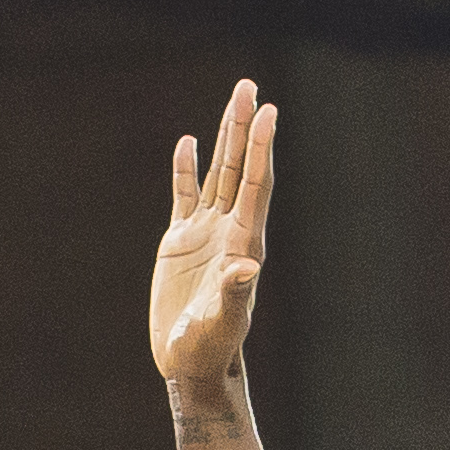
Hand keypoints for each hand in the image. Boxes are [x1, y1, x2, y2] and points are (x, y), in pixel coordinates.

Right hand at [151, 80, 274, 386]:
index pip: (255, 185)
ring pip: (218, 174)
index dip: (261, 147)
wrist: (190, 362)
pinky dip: (186, 169)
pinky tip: (188, 142)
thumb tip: (247, 269)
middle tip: (250, 87)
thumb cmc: (210, 347)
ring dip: (224, 137)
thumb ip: (234, 293)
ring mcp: (206, 233)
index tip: (268, 111)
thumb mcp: (223, 321)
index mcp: (244, 243)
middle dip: (244, 127)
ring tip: (234, 99)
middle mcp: (230, 230)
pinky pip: (184, 195)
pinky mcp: (181, 242)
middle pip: (239, 168)